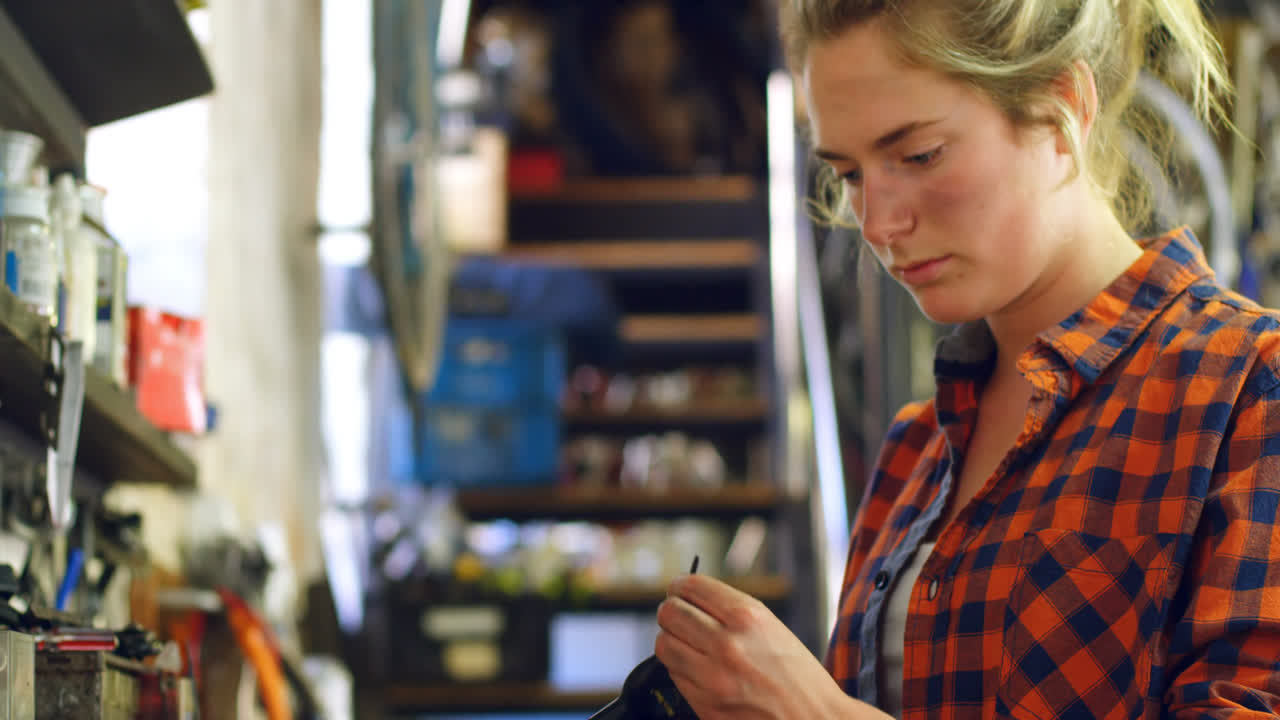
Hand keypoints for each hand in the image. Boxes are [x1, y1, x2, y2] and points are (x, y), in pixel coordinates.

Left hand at [655, 574, 885, 719]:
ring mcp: (713, 677)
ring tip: (685, 642)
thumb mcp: (771, 627)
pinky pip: (674, 674)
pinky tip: (697, 667)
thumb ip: (731, 609)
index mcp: (747, 617)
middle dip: (671, 610)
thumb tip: (691, 597)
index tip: (678, 589)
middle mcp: (727, 644)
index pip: (691, 587)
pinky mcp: (705, 704)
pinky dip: (680, 668)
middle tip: (678, 615)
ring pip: (663, 643)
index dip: (680, 585)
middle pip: (669, 613)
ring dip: (671, 639)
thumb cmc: (799, 675)